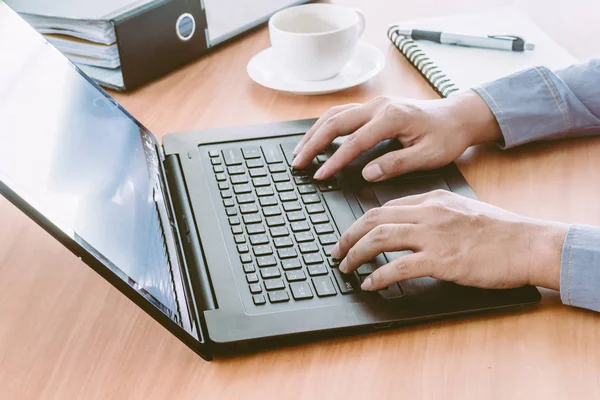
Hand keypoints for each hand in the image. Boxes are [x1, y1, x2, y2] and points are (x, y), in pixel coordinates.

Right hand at [292, 91, 501, 180]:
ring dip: (314, 132)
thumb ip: (396, 164)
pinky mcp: (375, 106)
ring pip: (335, 114)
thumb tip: (368, 174)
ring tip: (300, 151)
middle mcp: (380, 106)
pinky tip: (316, 137)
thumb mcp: (428, 155)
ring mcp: (375, 104)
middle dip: (313, 143)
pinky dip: (325, 125)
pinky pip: (343, 113)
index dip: (334, 160)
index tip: (320, 175)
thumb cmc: (447, 136)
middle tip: (298, 163)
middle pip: (336, 122)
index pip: (354, 142)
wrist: (459, 116)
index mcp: (392, 118)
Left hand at [330, 190, 568, 291]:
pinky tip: (370, 284)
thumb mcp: (463, 210)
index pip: (386, 207)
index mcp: (433, 199)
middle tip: (338, 250)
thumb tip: (409, 226)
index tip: (353, 234)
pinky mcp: (441, 260)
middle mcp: (428, 213)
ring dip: (356, 254)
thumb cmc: (500, 231)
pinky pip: (398, 267)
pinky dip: (378, 276)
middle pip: (374, 219)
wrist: (528, 244)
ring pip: (379, 238)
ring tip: (346, 266)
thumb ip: (434, 214)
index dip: (364, 222)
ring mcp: (433, 235)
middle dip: (349, 235)